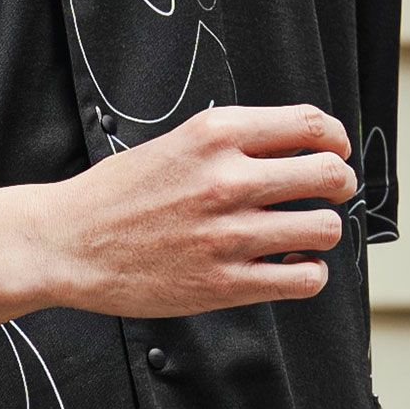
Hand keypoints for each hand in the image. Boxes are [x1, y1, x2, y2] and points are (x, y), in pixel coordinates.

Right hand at [38, 104, 357, 317]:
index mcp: (215, 134)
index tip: (334, 151)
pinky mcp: (226, 283)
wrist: (69, 241)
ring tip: (301, 232)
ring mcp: (229, 234)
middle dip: (339, 183)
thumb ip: (235, 141)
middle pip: (329, 174)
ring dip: (322, 230)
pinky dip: (308, 272)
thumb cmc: (122, 192)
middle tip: (329, 192)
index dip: (335, 139)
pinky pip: (304, 279)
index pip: (311, 125)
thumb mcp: (177, 142)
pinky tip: (288, 265)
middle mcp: (228, 180)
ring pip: (325, 229)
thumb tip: (299, 146)